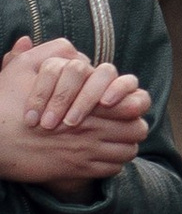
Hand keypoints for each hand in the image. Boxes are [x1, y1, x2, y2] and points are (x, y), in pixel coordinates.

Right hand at [0, 34, 150, 185]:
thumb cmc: (5, 104)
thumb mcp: (21, 69)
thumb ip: (40, 54)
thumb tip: (42, 43)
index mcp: (87, 100)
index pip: (133, 103)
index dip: (134, 104)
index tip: (125, 105)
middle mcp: (92, 127)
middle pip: (137, 129)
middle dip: (134, 126)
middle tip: (127, 124)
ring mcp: (87, 150)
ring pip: (128, 151)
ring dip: (126, 145)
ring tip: (118, 141)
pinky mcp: (79, 169)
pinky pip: (113, 169)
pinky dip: (114, 164)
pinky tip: (105, 157)